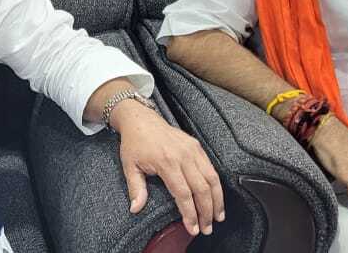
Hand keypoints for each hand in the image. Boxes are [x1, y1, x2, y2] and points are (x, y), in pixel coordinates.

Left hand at [112, 99, 224, 236]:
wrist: (141, 119)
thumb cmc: (135, 142)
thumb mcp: (129, 166)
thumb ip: (135, 188)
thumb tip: (136, 208)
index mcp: (166, 161)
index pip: (183, 193)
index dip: (189, 213)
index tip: (192, 227)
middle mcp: (183, 155)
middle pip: (201, 188)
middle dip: (206, 211)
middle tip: (207, 228)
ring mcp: (192, 150)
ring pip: (211, 178)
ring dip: (217, 200)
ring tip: (217, 216)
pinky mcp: (197, 146)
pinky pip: (211, 168)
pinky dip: (216, 185)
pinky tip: (216, 197)